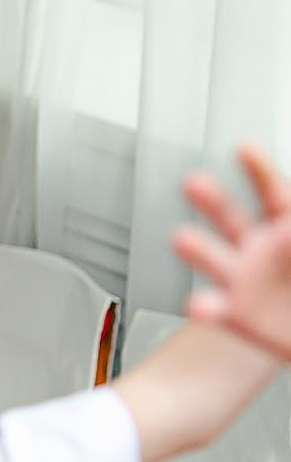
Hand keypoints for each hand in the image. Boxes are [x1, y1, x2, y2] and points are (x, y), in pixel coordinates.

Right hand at [174, 147, 290, 360]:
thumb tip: (290, 221)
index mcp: (287, 230)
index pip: (273, 193)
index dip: (259, 170)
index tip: (244, 148)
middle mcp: (259, 250)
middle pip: (230, 217)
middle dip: (211, 199)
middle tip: (193, 182)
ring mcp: (243, 281)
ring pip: (214, 259)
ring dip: (196, 248)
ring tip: (181, 238)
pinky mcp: (236, 314)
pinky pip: (215, 309)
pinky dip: (205, 308)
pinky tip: (198, 304)